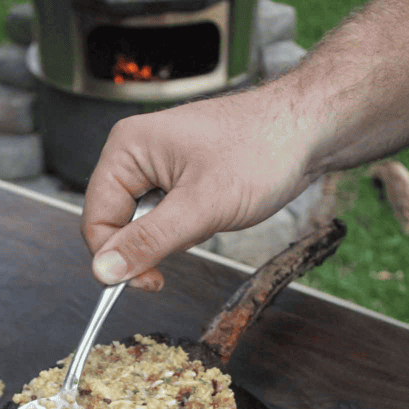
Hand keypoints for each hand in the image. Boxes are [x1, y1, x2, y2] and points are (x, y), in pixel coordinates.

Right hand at [81, 85, 315, 289]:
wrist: (313, 127)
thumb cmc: (264, 149)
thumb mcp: (202, 207)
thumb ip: (148, 242)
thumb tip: (103, 272)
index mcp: (126, 148)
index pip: (95, 219)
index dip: (116, 257)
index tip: (148, 281)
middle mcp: (135, 152)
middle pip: (116, 221)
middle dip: (150, 242)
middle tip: (187, 246)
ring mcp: (157, 162)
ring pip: (142, 221)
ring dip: (172, 234)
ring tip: (209, 218)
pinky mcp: (179, 173)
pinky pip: (165, 213)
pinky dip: (187, 225)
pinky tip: (214, 213)